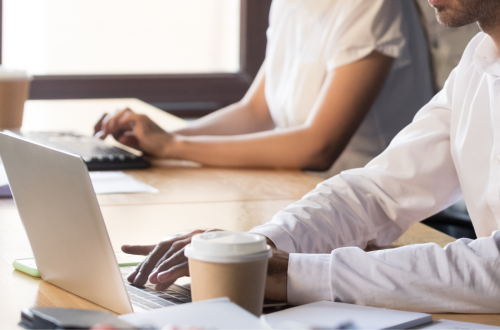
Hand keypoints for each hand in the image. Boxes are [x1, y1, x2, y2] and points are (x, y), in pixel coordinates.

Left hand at [94, 108, 175, 157]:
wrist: (168, 147)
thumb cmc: (155, 146)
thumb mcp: (136, 144)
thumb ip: (126, 139)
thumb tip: (116, 137)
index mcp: (133, 122)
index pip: (114, 117)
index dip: (104, 124)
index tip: (99, 135)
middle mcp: (136, 117)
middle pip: (115, 112)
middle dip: (104, 122)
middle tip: (101, 134)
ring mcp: (140, 117)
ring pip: (121, 111)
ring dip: (111, 120)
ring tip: (107, 131)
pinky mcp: (143, 120)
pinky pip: (129, 116)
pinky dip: (119, 121)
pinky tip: (114, 129)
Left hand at [122, 231, 288, 301]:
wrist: (277, 269)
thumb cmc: (245, 268)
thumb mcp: (213, 267)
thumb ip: (192, 268)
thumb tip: (168, 278)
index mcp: (200, 239)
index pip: (167, 242)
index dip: (145, 246)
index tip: (126, 249)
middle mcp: (203, 235)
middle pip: (167, 246)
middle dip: (147, 263)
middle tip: (134, 279)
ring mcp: (211, 241)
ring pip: (176, 251)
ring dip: (157, 267)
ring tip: (144, 280)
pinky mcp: (219, 252)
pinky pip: (191, 261)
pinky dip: (174, 270)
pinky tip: (162, 278)